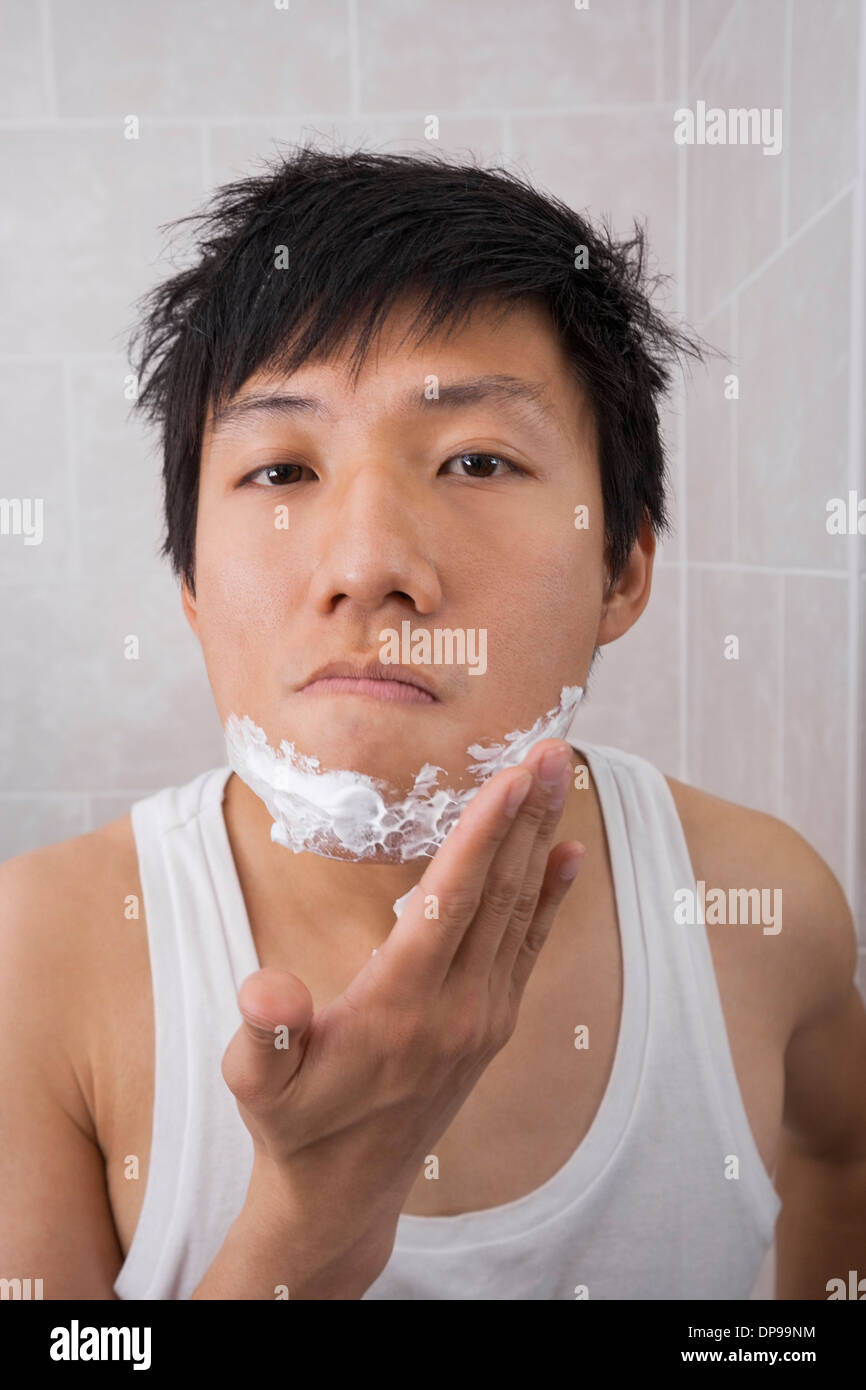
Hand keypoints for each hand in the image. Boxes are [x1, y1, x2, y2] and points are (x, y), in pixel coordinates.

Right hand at [220, 737, 583, 1272]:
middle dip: (530, 814)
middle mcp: (460, 1006)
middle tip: (555, 747)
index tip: (513, 775)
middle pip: (503, 892)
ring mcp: (485, 1015)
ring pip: (522, 911)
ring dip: (544, 839)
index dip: (483, 834)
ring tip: (564, 777)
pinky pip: (529, 945)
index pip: (451, 901)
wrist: (346, 1191)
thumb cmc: (295, 1124)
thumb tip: (264, 986)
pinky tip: (568, 856)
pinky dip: (552, 896)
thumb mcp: (257, 1084)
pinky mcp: (493, 1022)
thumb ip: (262, 1034)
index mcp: (402, 1006)